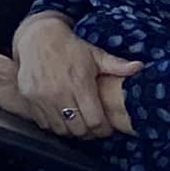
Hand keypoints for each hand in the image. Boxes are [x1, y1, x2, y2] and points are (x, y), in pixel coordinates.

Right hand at [11, 14, 141, 137]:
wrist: (38, 38)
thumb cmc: (70, 47)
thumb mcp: (95, 54)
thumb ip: (116, 65)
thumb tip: (139, 67)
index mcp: (80, 83)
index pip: (95, 120)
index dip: (103, 129)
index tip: (106, 128)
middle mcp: (60, 93)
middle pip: (79, 129)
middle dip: (89, 132)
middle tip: (94, 127)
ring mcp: (42, 98)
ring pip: (61, 130)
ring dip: (72, 131)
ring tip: (79, 123)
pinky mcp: (29, 100)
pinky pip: (44, 124)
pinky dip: (55, 125)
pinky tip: (63, 118)